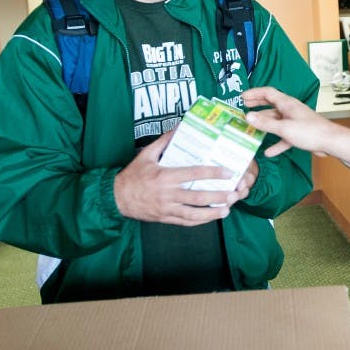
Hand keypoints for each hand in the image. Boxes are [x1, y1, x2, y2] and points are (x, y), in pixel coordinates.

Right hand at [114, 129, 241, 225]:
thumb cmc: (133, 175)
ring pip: (194, 213)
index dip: (213, 173)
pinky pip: (185, 222)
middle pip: (198, 197)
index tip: (228, 172)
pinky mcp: (165, 218)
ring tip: (227, 210)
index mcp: (166, 176)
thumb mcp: (146, 154)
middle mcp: (168, 194)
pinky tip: (210, 218)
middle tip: (233, 193)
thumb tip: (179, 126)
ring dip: (212, 213)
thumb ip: (164, 141)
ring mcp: (167, 208)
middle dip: (218, 196)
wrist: (116, 198)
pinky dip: (199, 221)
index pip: (194, 174)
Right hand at [243, 86, 337, 157]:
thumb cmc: (310, 131)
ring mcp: (295, 121)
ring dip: (264, 124)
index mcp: (287, 104)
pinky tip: (268, 152)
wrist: (330, 142)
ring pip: (276, 121)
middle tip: (244, 107)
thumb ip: (265, 124)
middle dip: (257, 105)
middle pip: (271, 105)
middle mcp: (290, 110)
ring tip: (251, 128)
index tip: (242, 97)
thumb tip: (248, 116)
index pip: (268, 93)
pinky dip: (276, 143)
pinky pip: (284, 136)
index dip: (254, 93)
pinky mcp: (299, 133)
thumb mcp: (284, 128)